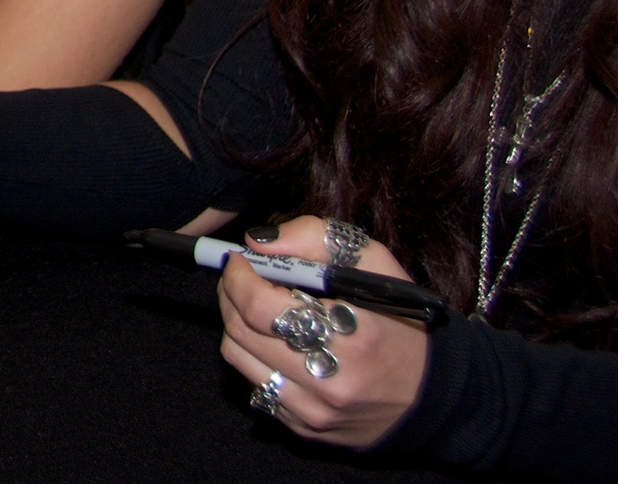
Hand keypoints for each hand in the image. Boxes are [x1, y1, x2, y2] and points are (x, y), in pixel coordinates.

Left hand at [218, 216, 428, 449]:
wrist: (436, 395)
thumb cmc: (402, 322)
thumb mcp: (374, 263)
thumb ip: (315, 237)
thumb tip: (259, 242)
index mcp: (350, 336)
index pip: (259, 307)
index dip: (238, 277)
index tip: (238, 260)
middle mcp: (329, 381)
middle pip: (240, 331)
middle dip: (231, 295)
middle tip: (241, 278)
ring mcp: (315, 410)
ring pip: (238, 358)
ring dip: (237, 325)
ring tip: (258, 310)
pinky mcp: (307, 428)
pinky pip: (256, 385)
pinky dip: (256, 358)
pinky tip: (279, 345)